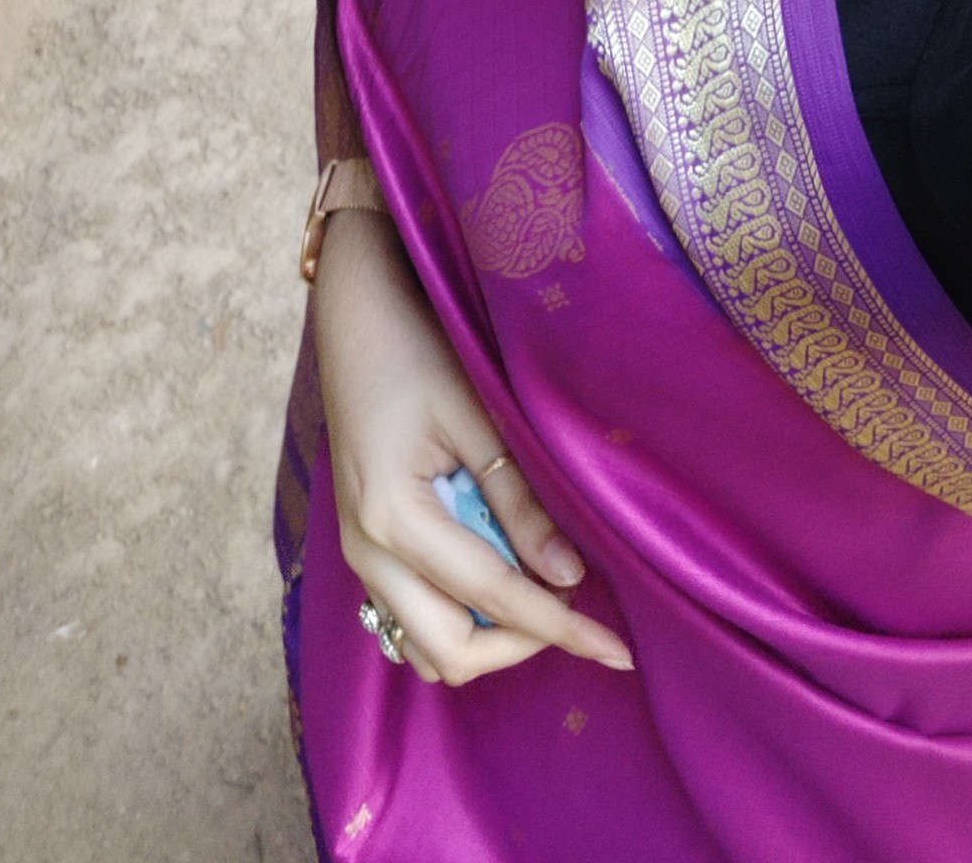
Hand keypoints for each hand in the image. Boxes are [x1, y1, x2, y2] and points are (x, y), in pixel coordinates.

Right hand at [312, 207, 633, 686]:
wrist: (354, 320)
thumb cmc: (416, 352)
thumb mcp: (476, 416)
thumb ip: (519, 501)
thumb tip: (569, 577)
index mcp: (394, 518)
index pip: (494, 598)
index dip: (561, 628)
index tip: (617, 651)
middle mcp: (367, 553)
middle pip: (452, 651)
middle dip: (521, 646)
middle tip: (579, 614)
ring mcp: (359, 555)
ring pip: (425, 647)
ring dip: (487, 639)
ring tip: (541, 594)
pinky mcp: (365, 546)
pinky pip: (410, 618)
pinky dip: (458, 619)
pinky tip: (498, 576)